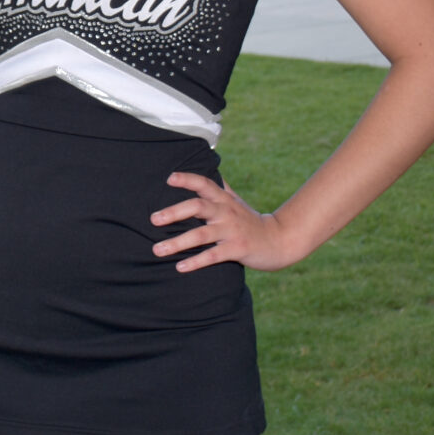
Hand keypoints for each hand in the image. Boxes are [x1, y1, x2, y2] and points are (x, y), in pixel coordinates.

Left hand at [150, 172, 302, 272]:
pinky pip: (213, 256)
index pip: (205, 184)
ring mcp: (232, 231)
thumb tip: (208, 167)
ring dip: (178, 242)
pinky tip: (179, 267)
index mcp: (224, 199)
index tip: (169, 179)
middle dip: (174, 212)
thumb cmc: (250, 220)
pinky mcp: (238, 249)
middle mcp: (226, 212)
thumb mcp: (236, 201)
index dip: (187, 179)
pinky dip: (196, 261)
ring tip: (157, 250)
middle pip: (198, 206)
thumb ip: (221, 187)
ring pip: (201, 234)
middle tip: (153, 219)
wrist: (280, 240)